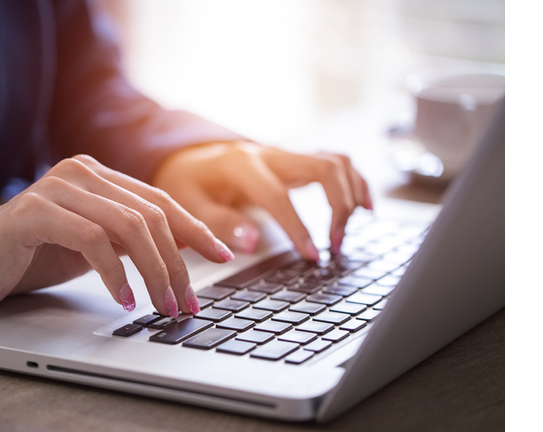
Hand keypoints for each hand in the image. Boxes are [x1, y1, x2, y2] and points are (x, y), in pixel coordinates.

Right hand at [0, 155, 234, 316]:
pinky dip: (115, 274)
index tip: (223, 255)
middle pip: (151, 214)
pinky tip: (124, 299)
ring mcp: (58, 187)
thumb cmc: (33, 256)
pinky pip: (92, 240)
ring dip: (154, 272)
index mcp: (99, 176)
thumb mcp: (94, 246)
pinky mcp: (34, 211)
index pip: (160, 201)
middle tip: (187, 301)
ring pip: (129, 226)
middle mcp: (82, 172)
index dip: (195, 229)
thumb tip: (183, 251)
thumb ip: (131, 239)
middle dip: (177, 263)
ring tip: (163, 306)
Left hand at [152, 141, 372, 259]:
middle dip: (338, 208)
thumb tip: (250, 243)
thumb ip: (218, 223)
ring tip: (343, 234)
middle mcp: (270, 154)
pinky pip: (336, 163)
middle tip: (335, 246)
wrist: (189, 160)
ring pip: (336, 162)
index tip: (312, 256)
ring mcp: (286, 155)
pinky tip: (364, 209)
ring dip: (350, 196)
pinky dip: (355, 183)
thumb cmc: (188, 184)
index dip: (298, 227)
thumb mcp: (189, 205)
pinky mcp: (296, 162)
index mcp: (241, 165)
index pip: (278, 195)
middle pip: (323, 168)